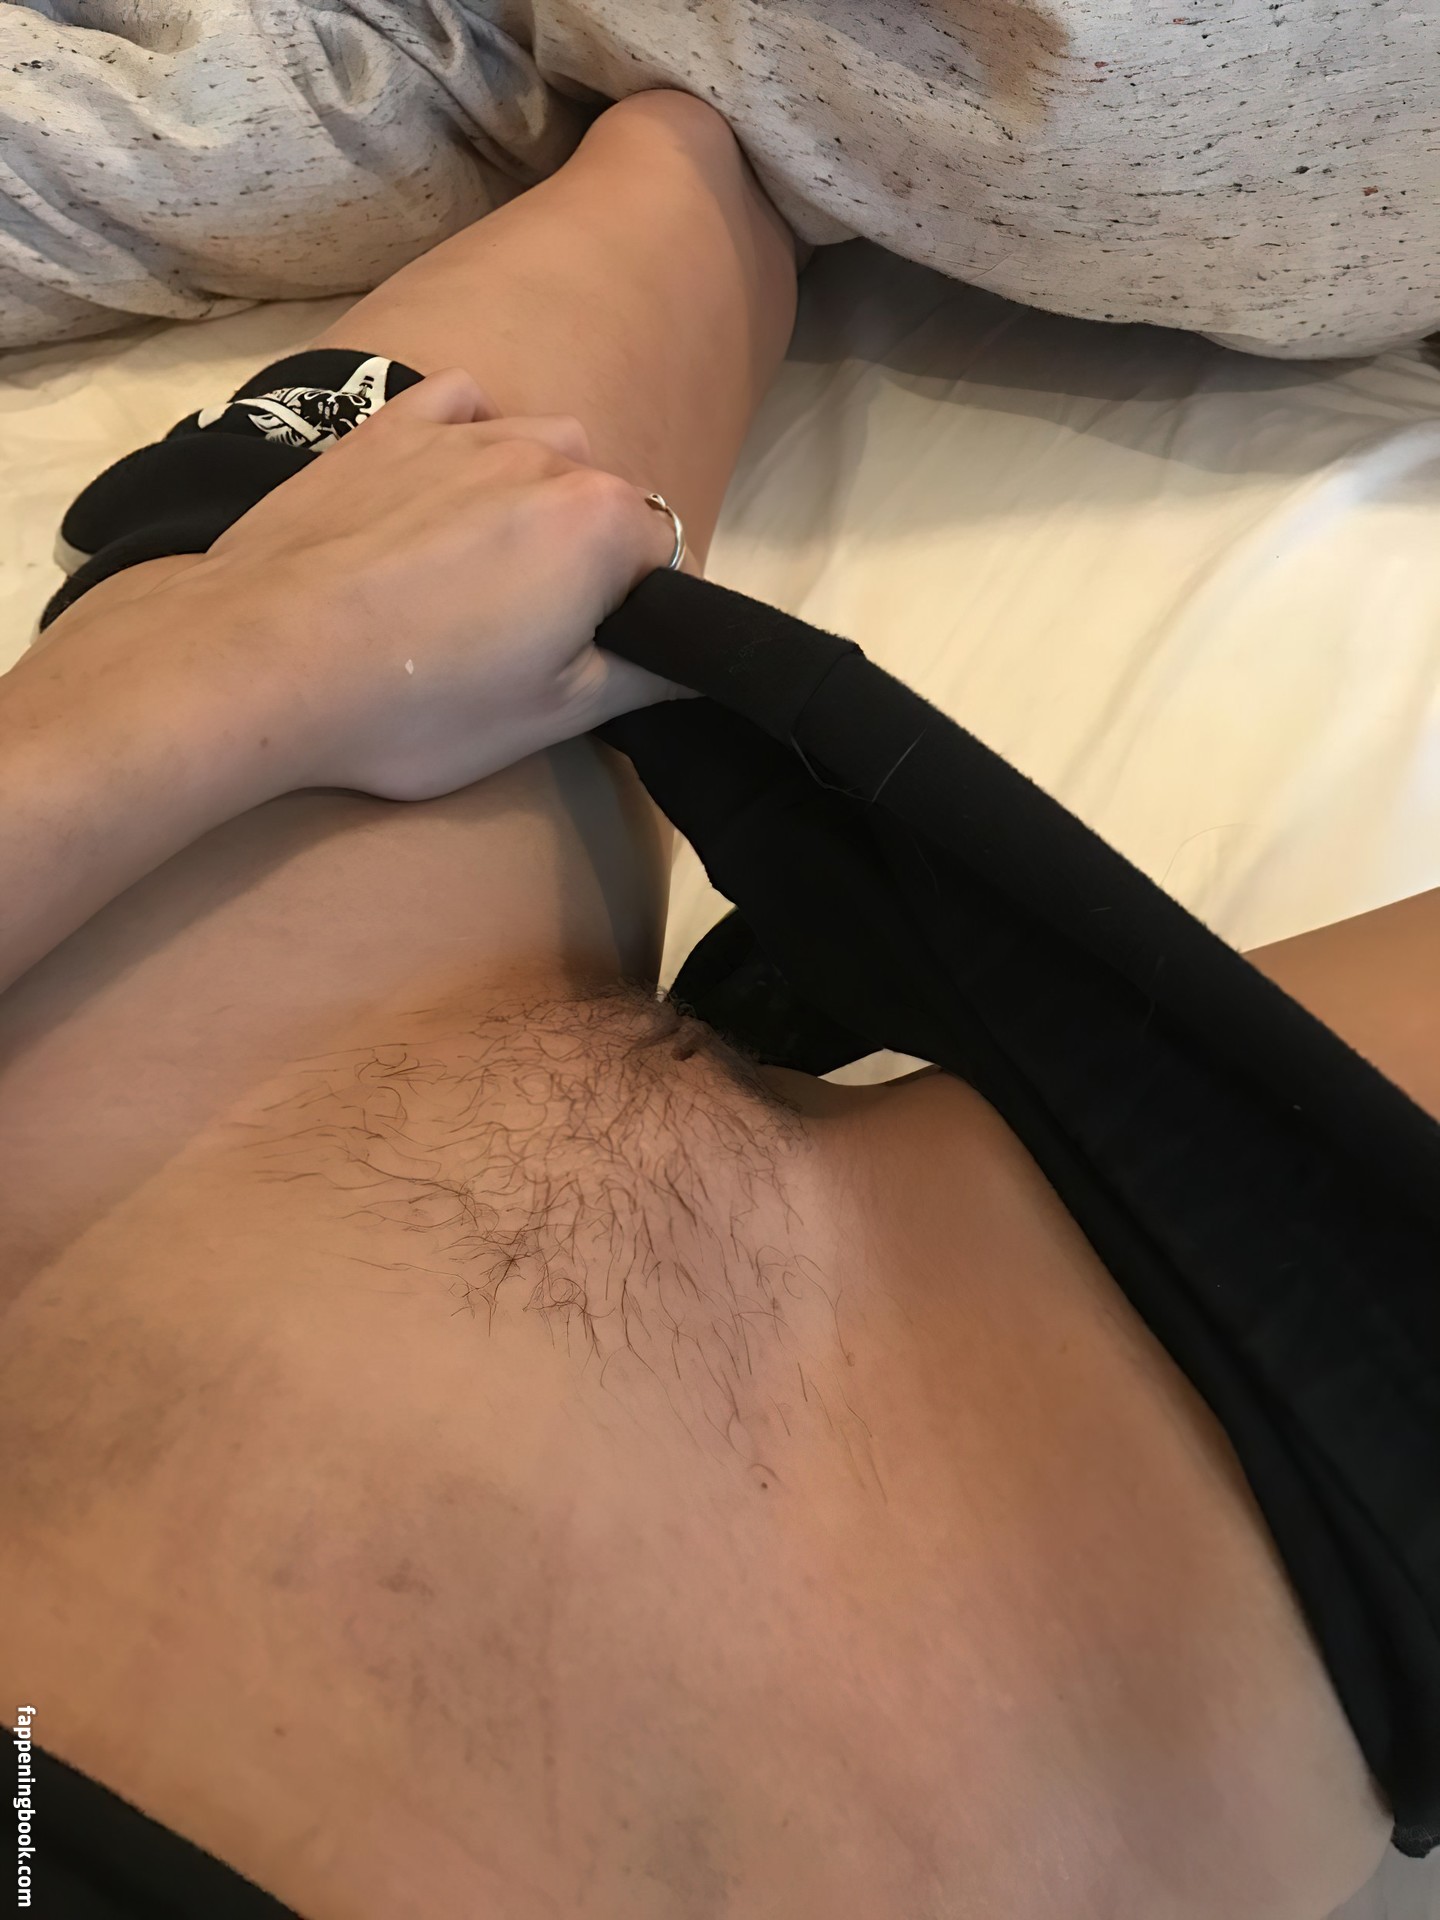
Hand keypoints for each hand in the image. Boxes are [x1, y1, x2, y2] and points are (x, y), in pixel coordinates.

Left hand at [166, 367, 691, 800]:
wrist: (263, 661)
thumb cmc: (417, 701)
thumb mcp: (554, 717)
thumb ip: (644, 679)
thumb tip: (690, 667)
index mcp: (601, 525)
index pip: (672, 555)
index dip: (649, 611)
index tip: (601, 657)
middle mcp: (545, 456)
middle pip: (609, 499)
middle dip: (595, 555)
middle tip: (537, 632)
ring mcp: (462, 432)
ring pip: (543, 446)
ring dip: (540, 495)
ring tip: (492, 567)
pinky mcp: (386, 427)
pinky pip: (461, 404)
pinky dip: (472, 435)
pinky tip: (450, 484)